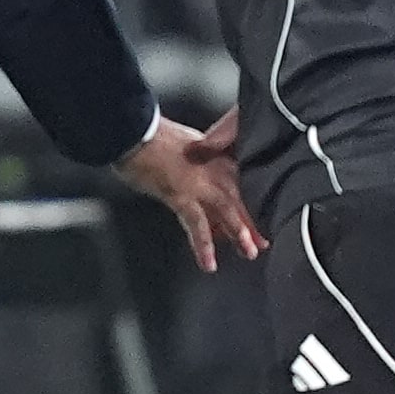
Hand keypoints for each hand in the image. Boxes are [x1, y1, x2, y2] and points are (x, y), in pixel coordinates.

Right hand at [113, 116, 267, 271]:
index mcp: (209, 153)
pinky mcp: (182, 195)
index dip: (246, 195)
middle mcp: (209, 167)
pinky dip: (204, 246)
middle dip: (249, 219)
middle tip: (261, 241)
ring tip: (249, 252)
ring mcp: (198, 182)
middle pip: (236, 197)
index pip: (235, 177)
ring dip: (239, 232)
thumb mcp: (177, 139)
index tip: (252, 211)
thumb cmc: (147, 133)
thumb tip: (189, 161)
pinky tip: (208, 263)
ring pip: (227, 211)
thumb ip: (190, 152)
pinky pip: (198, 226)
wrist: (132, 130)